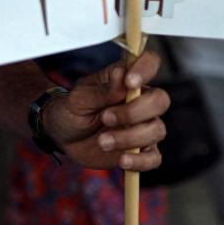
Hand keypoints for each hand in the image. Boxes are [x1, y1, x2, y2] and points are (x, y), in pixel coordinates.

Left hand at [44, 51, 168, 170]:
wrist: (62, 137)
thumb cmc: (72, 110)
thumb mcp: (79, 99)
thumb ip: (102, 90)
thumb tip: (122, 74)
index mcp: (126, 80)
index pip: (149, 63)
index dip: (146, 70)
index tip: (129, 82)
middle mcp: (140, 101)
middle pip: (160, 101)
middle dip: (134, 112)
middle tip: (105, 118)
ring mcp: (143, 127)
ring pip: (157, 130)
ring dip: (129, 138)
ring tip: (102, 141)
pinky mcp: (140, 151)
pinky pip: (153, 158)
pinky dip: (140, 161)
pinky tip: (122, 160)